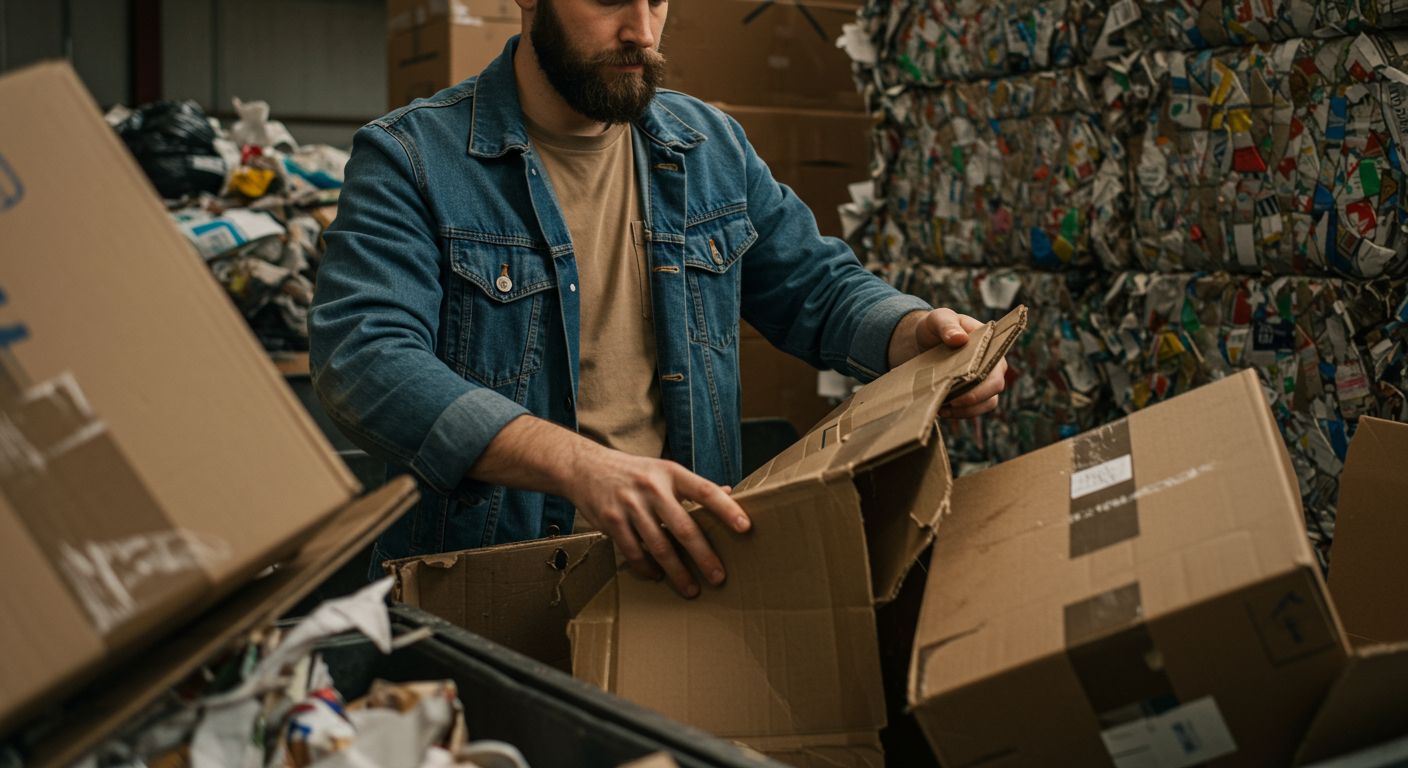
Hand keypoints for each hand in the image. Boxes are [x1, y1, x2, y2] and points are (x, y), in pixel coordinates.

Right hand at [468, 416, 749, 598]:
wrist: (586, 467)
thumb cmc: (635, 472)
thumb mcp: (665, 470)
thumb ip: (693, 486)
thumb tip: (731, 493)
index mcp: (671, 473)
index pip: (705, 491)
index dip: (727, 509)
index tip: (745, 528)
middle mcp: (652, 488)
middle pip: (684, 527)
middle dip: (704, 556)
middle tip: (719, 577)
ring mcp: (630, 505)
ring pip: (659, 546)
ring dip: (677, 572)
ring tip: (691, 589)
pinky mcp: (612, 521)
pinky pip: (633, 552)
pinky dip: (647, 568)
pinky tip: (658, 576)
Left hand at [887, 308, 1007, 418]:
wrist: (921, 342)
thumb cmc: (935, 327)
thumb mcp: (938, 319)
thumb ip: (947, 324)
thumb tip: (960, 339)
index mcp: (991, 345)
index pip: (998, 364)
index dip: (985, 378)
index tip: (962, 383)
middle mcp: (992, 365)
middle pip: (995, 387)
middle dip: (973, 397)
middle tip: (949, 401)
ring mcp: (983, 382)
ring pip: (987, 403)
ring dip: (967, 410)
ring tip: (943, 407)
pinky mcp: (971, 395)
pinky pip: (973, 410)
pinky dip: (959, 413)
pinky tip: (941, 410)